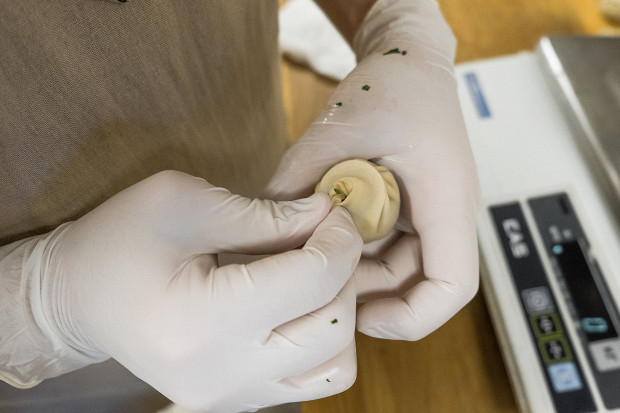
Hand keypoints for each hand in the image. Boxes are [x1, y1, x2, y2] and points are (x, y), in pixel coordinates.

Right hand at [26, 171, 362, 411]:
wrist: (79, 298)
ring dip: (339, 312)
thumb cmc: (120, 240)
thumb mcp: (184, 203)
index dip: (339, 238)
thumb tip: (327, 215)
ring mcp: (231, 397)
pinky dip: (322, 340)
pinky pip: (312, 379)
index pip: (313, 282)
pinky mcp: (238, 400)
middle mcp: (222, 374)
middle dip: (344, 271)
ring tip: (314, 273)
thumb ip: (266, 214)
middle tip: (327, 235)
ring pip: (335, 365)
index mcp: (203, 320)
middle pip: (333, 327)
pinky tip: (298, 304)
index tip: (335, 210)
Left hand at [264, 0, 479, 339]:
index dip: (410, 317)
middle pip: (417, 285)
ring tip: (315, 257)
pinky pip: (388, 248)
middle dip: (366, 293)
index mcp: (447, 198)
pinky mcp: (414, 209)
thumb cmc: (391, 86)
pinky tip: (325, 238)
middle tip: (315, 283)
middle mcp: (447, 214)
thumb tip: (264, 227)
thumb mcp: (337, 131)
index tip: (363, 318)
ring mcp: (431, 214)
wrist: (409, 60)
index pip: (452, 286)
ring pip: (399, 271)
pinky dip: (357, 252)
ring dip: (357, 272)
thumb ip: (300, 180)